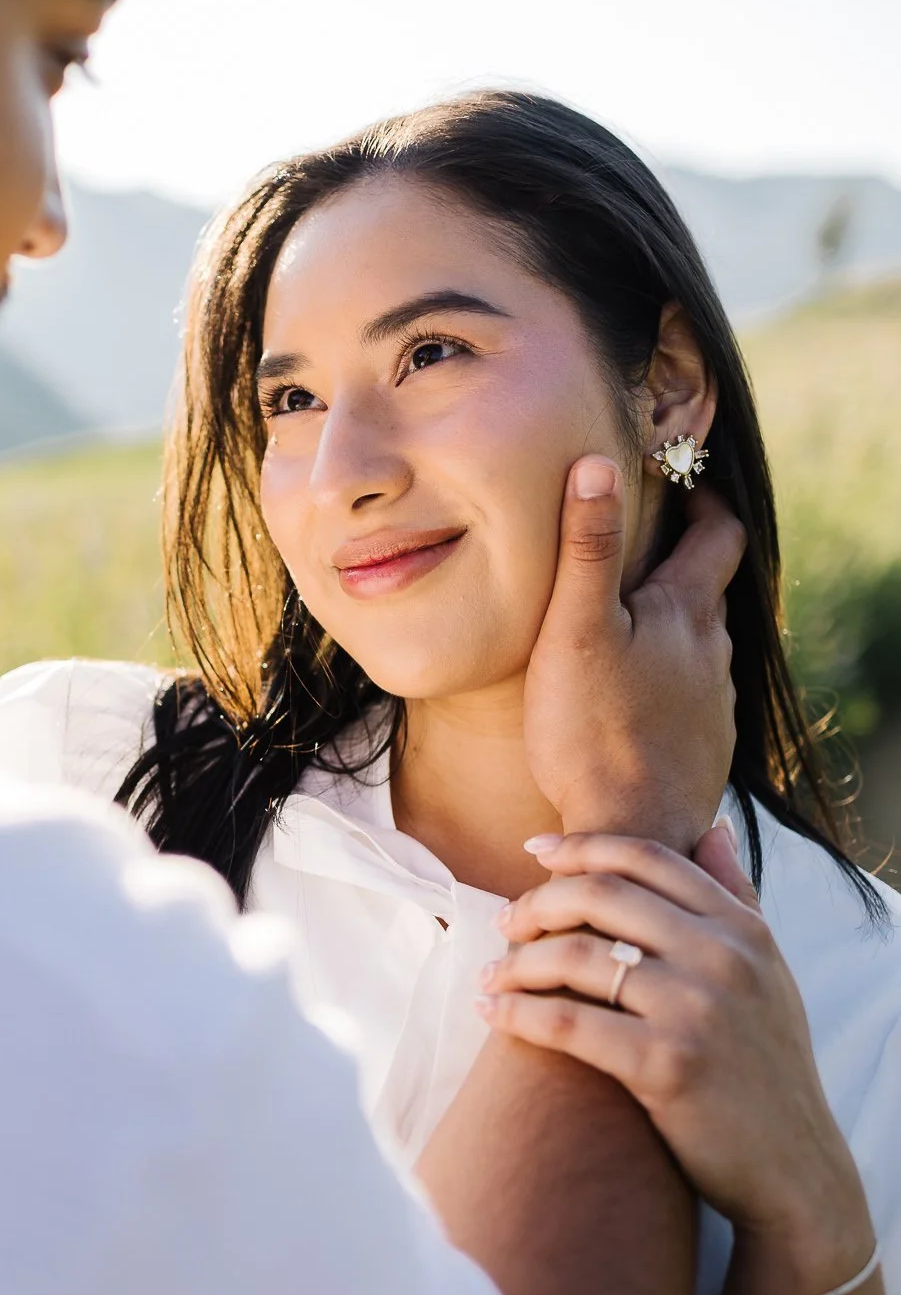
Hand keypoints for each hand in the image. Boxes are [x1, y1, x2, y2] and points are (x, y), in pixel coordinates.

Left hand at [478, 825, 873, 1292]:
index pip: (647, 858)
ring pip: (576, 955)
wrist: (793, 1169)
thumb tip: (713, 828)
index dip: (580, 847)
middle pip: (602, 896)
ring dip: (517, 961)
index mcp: (744, 929)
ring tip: (489, 974)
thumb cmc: (767, 1067)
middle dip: (537, 904)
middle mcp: (724, 958)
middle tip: (504, 923)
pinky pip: (568, 1022)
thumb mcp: (768, 971)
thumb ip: (736, 898)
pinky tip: (492, 1011)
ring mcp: (697, 1010)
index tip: (534, 851)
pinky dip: (518, 1012)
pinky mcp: (667, 1065)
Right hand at [524, 456, 744, 852]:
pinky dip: (666, 683)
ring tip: (622, 629)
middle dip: (679, 564)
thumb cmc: (593, 730)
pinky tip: (629, 702)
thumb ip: (586, 547)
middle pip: (708, 591)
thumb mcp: (575, 628)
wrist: (631, 830)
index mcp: (687, 611)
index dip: (705, 503)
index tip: (679, 485)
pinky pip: (691, 698)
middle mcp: (714, 652)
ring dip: (670, 629)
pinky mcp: (705, 748)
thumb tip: (597, 464)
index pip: (720, 535)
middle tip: (634, 551)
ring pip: (700, 647)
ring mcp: (715, 705)